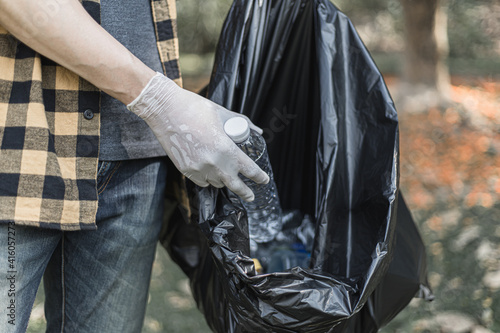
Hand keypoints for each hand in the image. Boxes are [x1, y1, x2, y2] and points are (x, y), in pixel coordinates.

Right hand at [127, 73, 268, 200]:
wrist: (165, 110)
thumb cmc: (195, 109)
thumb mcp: (222, 114)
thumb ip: (242, 123)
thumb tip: (257, 131)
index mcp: (226, 149)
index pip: (249, 169)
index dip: (259, 177)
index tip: (264, 180)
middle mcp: (213, 162)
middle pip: (234, 185)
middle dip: (245, 192)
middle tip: (251, 196)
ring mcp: (198, 168)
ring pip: (217, 183)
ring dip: (224, 181)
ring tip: (226, 174)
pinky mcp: (185, 169)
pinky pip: (202, 181)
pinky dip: (208, 178)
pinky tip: (210, 171)